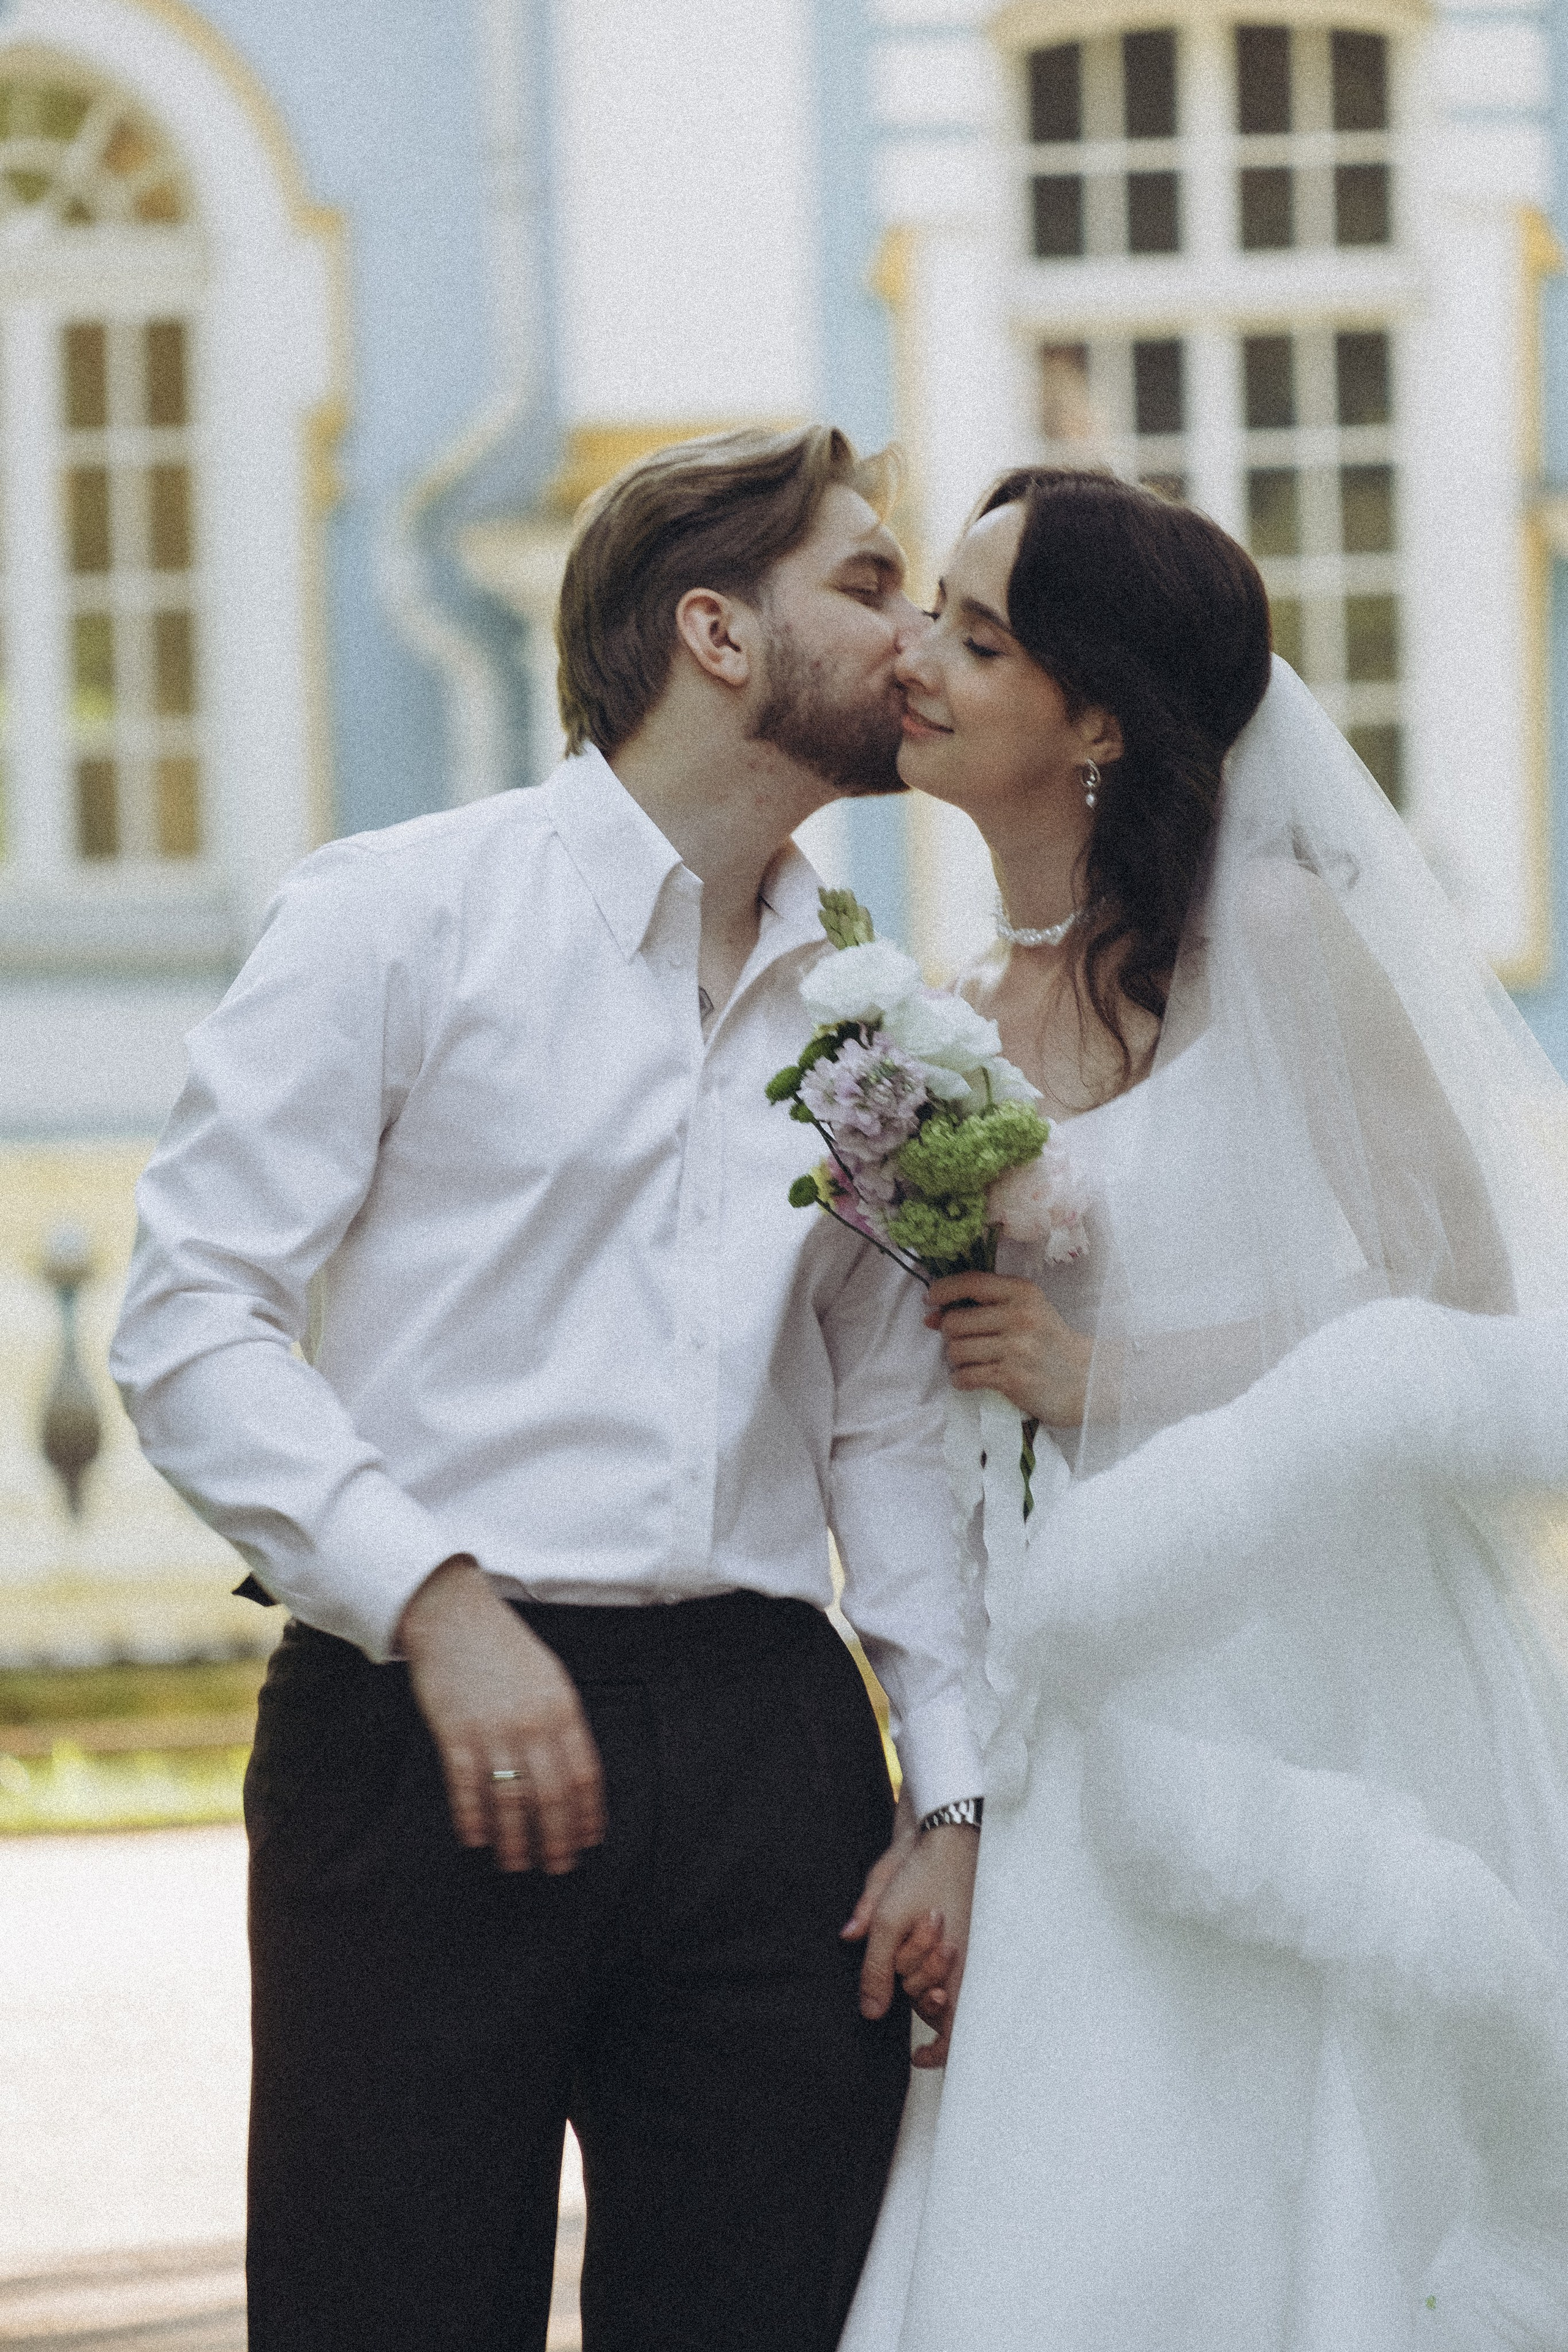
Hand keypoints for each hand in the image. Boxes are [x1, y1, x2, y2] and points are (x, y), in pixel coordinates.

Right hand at [397, 1556, 605, 1873]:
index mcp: (562, 1707)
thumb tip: (576, 1775)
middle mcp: (532, 1722)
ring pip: (510, 1799)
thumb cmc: (503, 1646)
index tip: (587, 1843)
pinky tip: (477, 1840)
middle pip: (551, 1796)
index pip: (584, 1774)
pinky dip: (473, 1818)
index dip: (587, 1815)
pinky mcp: (454, 1732)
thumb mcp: (549, 1677)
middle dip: (556, 1839)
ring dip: (515, 1840)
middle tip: (557, 1868)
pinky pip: (467, 1787)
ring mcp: (492, 1729)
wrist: (453, 1614)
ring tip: (516, 1864)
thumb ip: (563, 1722)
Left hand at [845, 1821, 978, 2067]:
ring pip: (934, 1981)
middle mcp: (968, 1965)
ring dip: (916, 1967)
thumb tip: (870, 2012)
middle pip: (935, 2003)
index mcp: (957, 1968)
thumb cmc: (921, 1878)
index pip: (955, 2031)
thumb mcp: (887, 1921)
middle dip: (914, 1985)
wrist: (945, 1836)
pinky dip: (923, 1958)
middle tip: (908, 1947)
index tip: (918, 2058)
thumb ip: (875, 1968)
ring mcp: (967, 1951)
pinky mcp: (962, 1935)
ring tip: (914, 1930)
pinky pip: (943, 1964)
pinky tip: (911, 1937)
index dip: (938, 2052)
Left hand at [925, 1271, 1090, 1427]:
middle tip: (963, 1340)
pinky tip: (973, 1378)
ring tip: (972, 1361)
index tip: (930, 1299)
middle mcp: (1019, 1316)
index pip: (970, 1281)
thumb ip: (983, 1307)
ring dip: (956, 1359)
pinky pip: (965, 1377)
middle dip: (949, 1333)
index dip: (943, 1289)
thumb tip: (931, 1316)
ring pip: (956, 1350)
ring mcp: (1016, 1348)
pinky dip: (961, 1380)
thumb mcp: (1026, 1311)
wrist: (1086, 1379)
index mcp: (1023, 1292)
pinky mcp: (1012, 1378)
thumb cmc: (1049, 1341)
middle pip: (954, 1321)